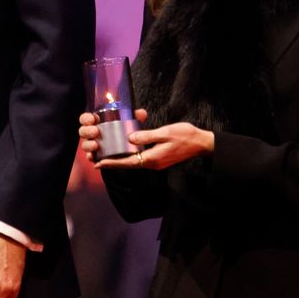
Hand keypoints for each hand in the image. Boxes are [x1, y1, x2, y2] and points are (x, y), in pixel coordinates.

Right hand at [78, 108, 148, 162]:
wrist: (127, 147)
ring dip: (88, 144)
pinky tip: (95, 159)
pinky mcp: (96, 156)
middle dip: (87, 131)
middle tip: (96, 131)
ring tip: (96, 145)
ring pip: (85, 145)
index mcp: (96, 122)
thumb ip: (135, 116)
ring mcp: (93, 145)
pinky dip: (92, 158)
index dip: (86, 118)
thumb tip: (141, 113)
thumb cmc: (124, 130)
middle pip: (82, 131)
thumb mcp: (130, 122)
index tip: (93, 119)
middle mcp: (92, 133)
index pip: (86, 118)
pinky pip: (91, 157)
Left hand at [97, 120, 214, 170]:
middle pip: (129, 164)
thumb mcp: (165, 133)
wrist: (201, 143)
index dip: (113, 163)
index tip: (99, 163)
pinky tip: (125, 151)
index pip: (128, 163)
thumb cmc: (185, 136)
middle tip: (97, 160)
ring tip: (107, 157)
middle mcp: (152, 163)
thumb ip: (146, 136)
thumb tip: (130, 138)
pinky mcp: (159, 159)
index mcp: (152, 158)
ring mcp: (156, 162)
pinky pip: (141, 159)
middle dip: (113, 163)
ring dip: (121, 160)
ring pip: (134, 162)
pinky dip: (130, 156)